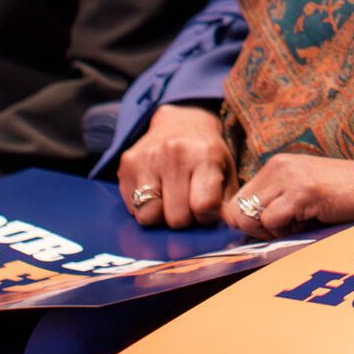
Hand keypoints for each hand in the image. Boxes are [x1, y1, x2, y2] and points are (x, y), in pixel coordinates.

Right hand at [120, 102, 233, 228]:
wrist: (181, 121)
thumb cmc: (207, 154)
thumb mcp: (227, 171)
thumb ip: (227, 203)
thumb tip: (219, 232)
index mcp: (205, 156)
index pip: (203, 206)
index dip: (206, 217)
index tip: (207, 210)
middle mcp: (173, 155)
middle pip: (175, 218)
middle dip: (184, 221)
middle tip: (188, 206)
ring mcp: (146, 159)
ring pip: (148, 217)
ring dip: (160, 217)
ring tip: (170, 202)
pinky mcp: (126, 165)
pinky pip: (131, 209)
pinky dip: (143, 208)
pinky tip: (155, 192)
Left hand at [226, 147, 353, 237]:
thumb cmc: (347, 195)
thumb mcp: (304, 193)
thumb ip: (277, 204)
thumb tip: (246, 230)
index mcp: (276, 166)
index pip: (236, 202)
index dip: (250, 223)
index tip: (275, 228)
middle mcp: (278, 166)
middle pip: (236, 211)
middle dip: (257, 230)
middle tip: (288, 228)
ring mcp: (289, 177)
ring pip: (249, 217)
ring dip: (273, 231)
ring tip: (301, 222)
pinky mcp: (302, 191)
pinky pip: (272, 221)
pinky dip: (287, 231)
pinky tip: (312, 220)